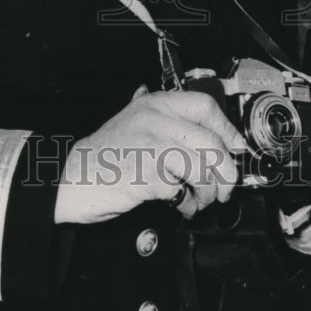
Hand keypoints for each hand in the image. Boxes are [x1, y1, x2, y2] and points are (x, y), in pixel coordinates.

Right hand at [54, 87, 245, 224]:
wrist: (74, 178)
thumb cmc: (105, 154)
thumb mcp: (132, 121)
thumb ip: (161, 115)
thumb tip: (201, 122)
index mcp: (155, 104)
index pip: (205, 105)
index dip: (227, 128)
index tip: (236, 147)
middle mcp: (155, 120)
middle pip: (211, 142)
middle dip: (226, 170)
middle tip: (226, 187)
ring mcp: (151, 146)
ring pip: (201, 169)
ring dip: (207, 193)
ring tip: (199, 201)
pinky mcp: (148, 175)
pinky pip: (182, 192)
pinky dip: (187, 204)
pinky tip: (180, 206)